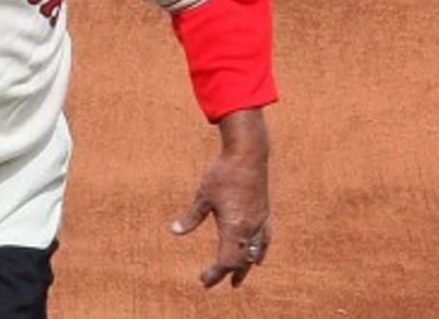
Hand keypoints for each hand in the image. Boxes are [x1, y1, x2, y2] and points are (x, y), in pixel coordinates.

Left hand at [170, 108, 271, 287]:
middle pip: (240, 260)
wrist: (248, 154)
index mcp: (234, 228)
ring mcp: (260, 221)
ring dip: (244, 267)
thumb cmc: (223, 174)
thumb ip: (191, 217)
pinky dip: (259, 252)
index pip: (226, 261)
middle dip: (228, 274)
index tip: (203, 280)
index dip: (215, 274)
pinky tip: (258, 257)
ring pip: (254, 252)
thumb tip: (174, 231)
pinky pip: (264, 240)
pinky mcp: (264, 212)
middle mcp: (250, 229)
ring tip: (238, 279)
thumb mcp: (203, 196)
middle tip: (216, 283)